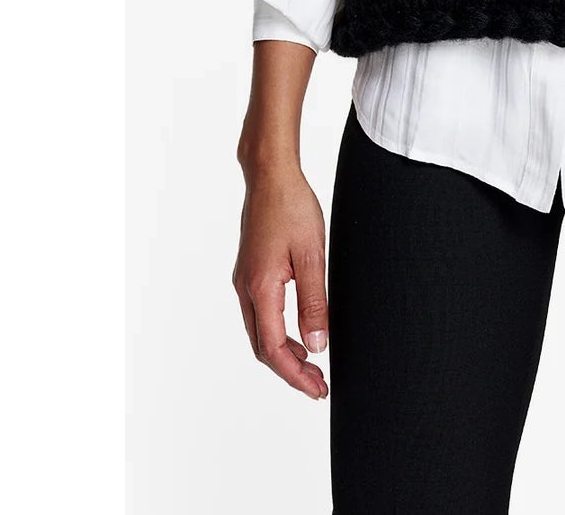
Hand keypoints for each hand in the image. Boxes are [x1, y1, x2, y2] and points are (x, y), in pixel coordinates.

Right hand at [232, 162, 330, 399]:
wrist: (270, 175)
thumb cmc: (292, 207)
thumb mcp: (313, 255)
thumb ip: (314, 302)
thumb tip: (318, 346)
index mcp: (261, 288)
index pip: (274, 349)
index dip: (296, 376)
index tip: (318, 389)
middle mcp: (246, 288)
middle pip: (262, 347)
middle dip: (290, 371)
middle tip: (319, 384)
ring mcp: (245, 280)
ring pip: (260, 332)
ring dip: (284, 353)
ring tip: (312, 364)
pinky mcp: (250, 271)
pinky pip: (260, 314)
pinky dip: (278, 332)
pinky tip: (298, 332)